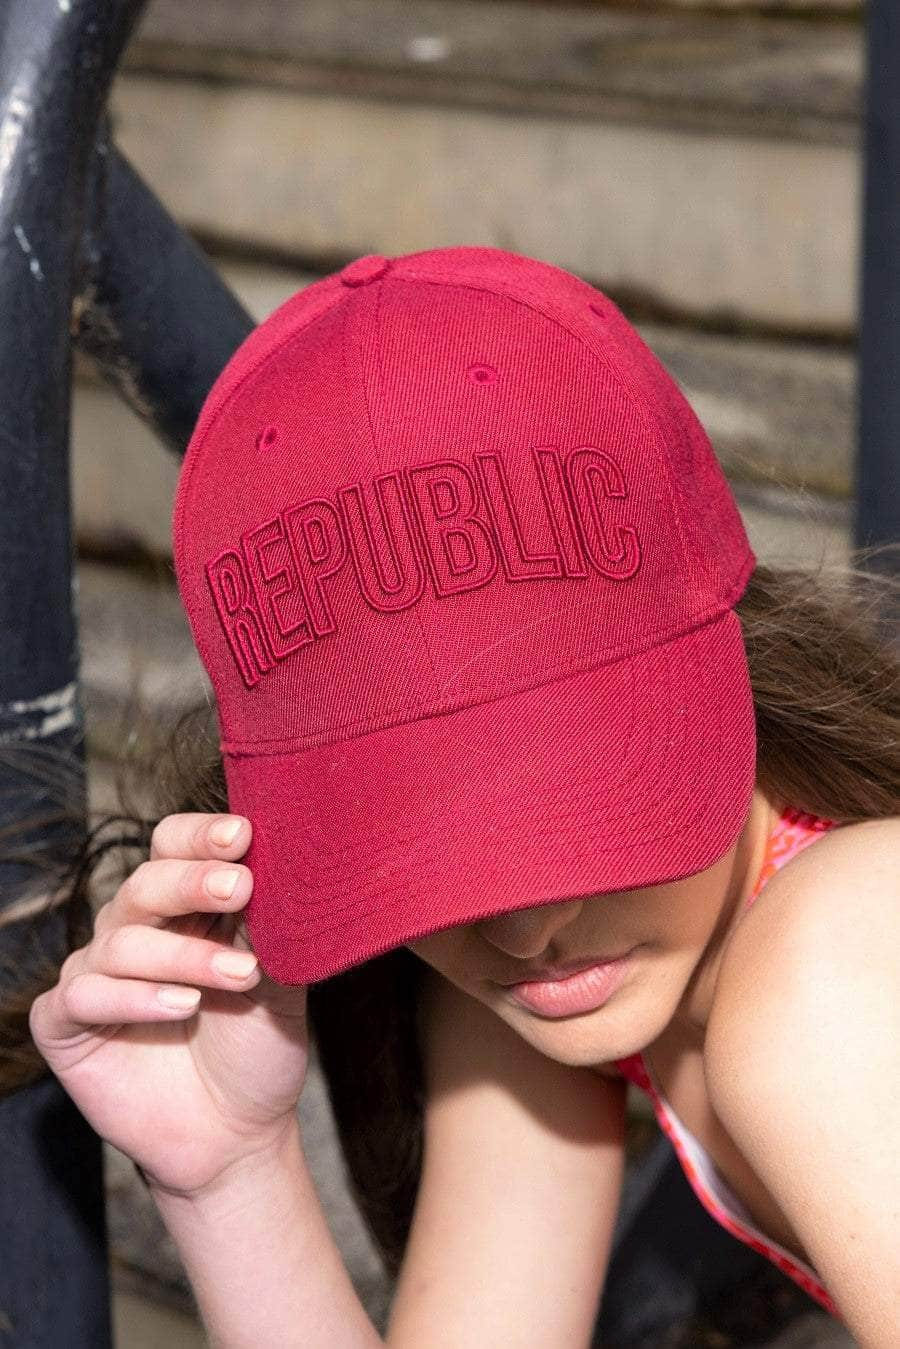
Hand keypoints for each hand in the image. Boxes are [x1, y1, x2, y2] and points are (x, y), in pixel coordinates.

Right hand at [29, 813, 309, 1198]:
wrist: (239, 1134)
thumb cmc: (257, 1049)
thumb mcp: (278, 982)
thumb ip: (271, 927)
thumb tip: (278, 866)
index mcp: (185, 906)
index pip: (174, 846)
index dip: (200, 836)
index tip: (242, 835)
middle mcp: (136, 929)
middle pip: (146, 882)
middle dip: (194, 882)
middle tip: (239, 888)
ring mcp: (97, 973)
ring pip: (122, 940)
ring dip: (184, 954)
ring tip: (239, 975)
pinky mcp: (66, 1024)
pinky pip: (85, 993)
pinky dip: (135, 996)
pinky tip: (181, 1006)